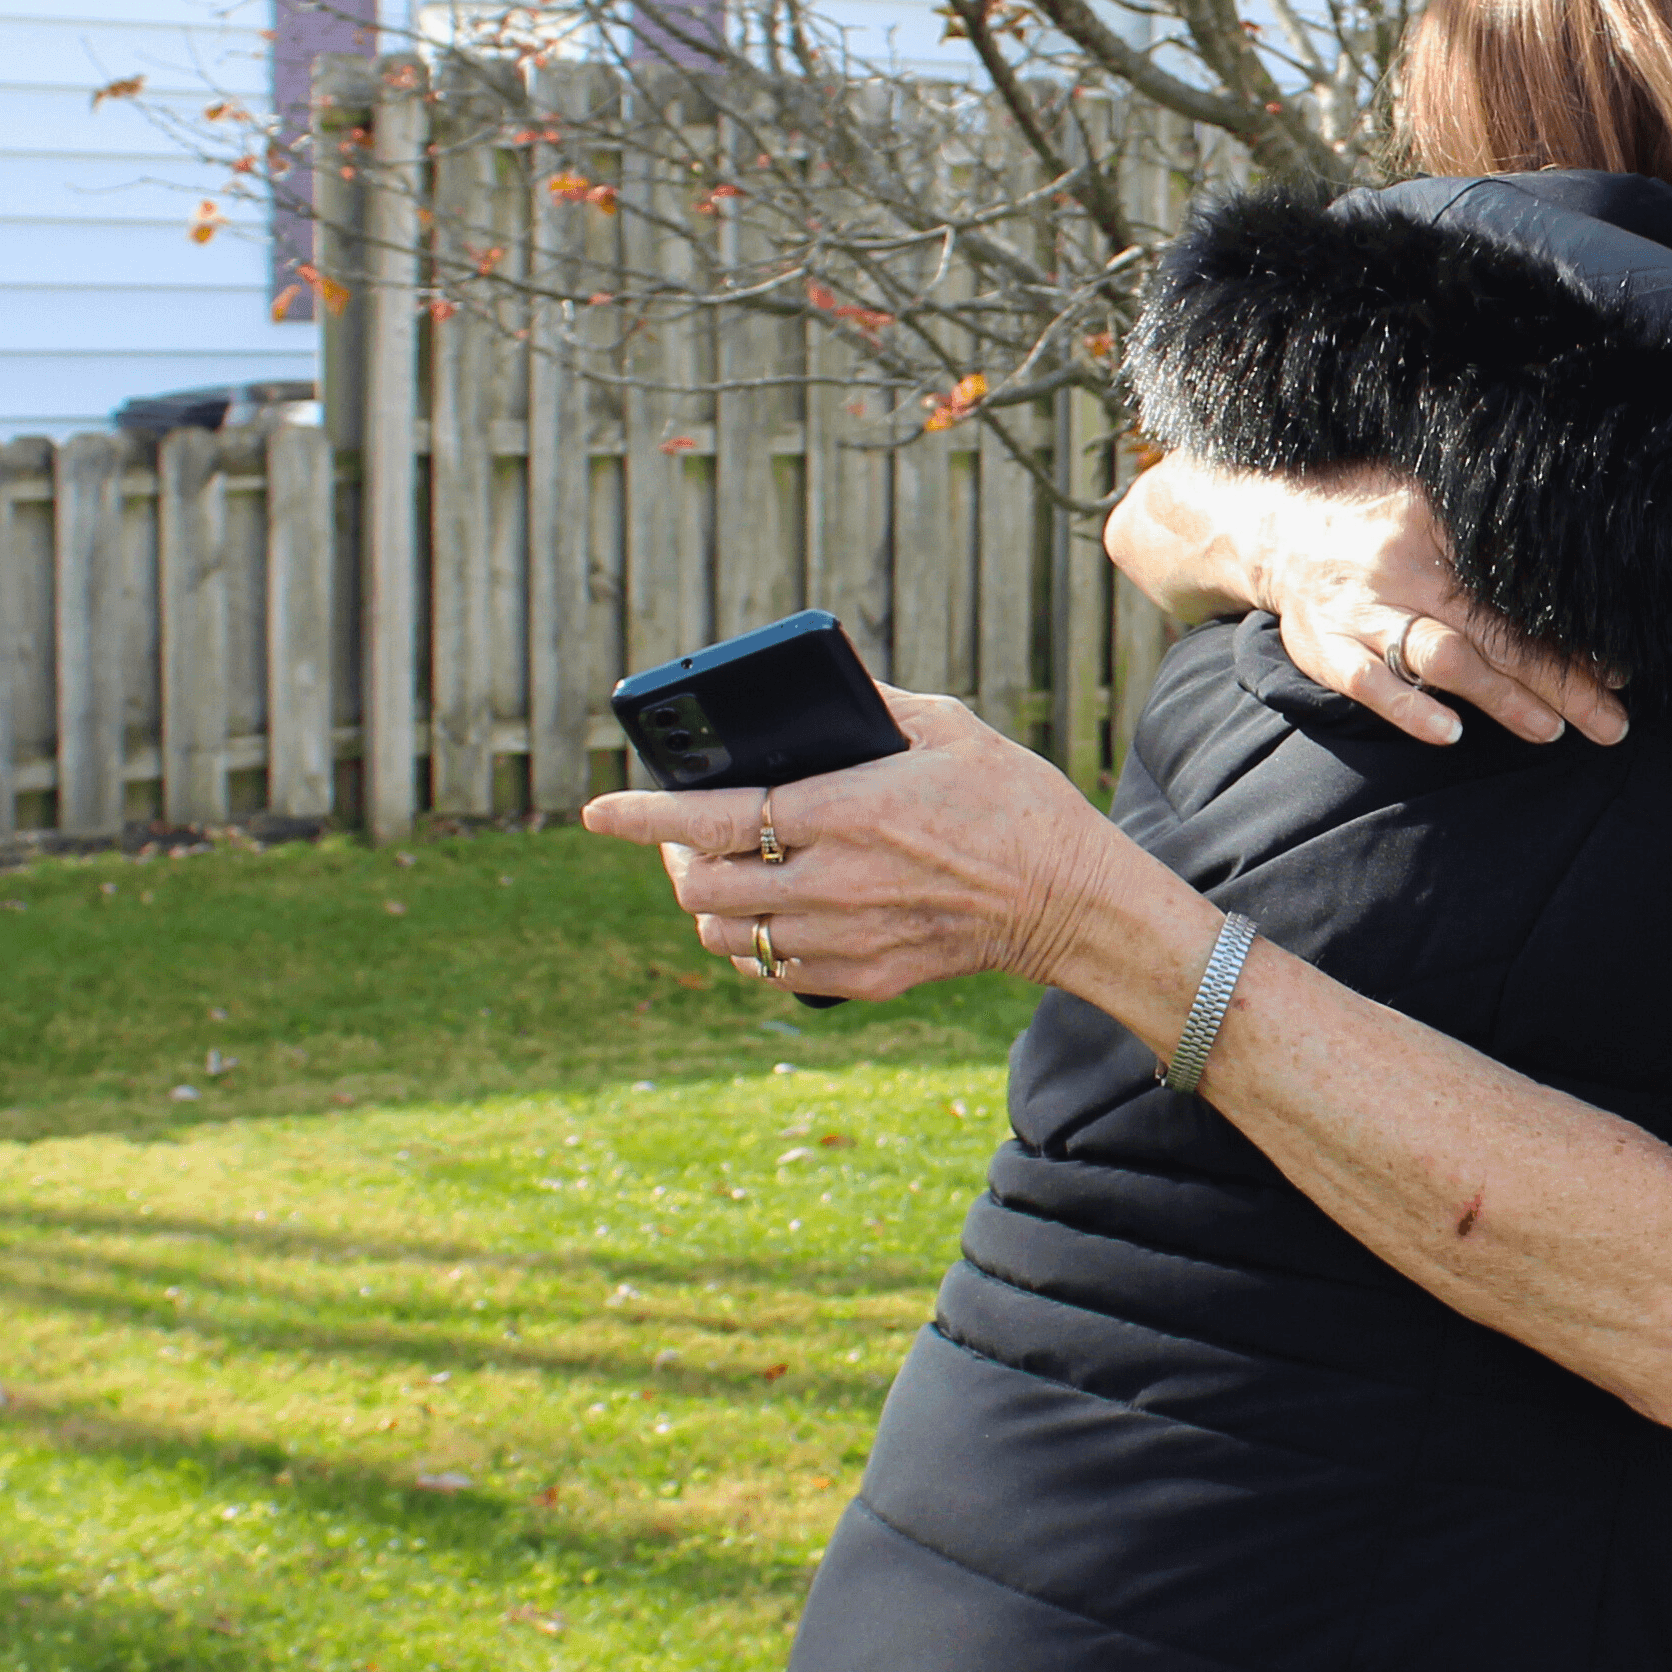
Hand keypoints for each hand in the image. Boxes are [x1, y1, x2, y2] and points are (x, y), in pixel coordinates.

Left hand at [578, 690, 1138, 1000]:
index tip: (599, 810)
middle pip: (700, 889)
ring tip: (724, 876)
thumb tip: (812, 692)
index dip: (641, 816)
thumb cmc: (1016, 805)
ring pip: (727, 939)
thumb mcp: (948, 729)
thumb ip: (872, 707)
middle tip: (683, 836)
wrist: (1072, 902)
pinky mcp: (862, 979)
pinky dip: (753, 945)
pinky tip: (771, 916)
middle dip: (673, 860)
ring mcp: (845, 940)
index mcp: (846, 811)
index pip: (711, 818)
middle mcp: (834, 883)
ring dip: (708, 907)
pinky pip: (772, 971)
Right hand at [1120, 454, 1624, 748]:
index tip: (1621, 668)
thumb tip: (1568, 552)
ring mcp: (1365, 617)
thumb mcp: (1429, 503)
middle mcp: (1408, 576)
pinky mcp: (1327, 651)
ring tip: (1553, 731)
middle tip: (1613, 723)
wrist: (1276, 530)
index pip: (1520, 595)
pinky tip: (1449, 735)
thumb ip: (1486, 530)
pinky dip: (1408, 711)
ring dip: (1500, 699)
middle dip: (1560, 683)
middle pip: (1497, 635)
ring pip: (1443, 660)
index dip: (1572, 634)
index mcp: (1442, 540)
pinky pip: (1369, 684)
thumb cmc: (1371, 519)